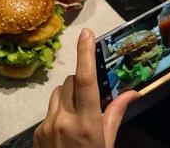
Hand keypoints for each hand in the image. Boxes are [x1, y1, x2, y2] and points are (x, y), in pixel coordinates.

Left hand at [33, 28, 139, 147]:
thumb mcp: (108, 144)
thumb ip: (116, 115)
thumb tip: (132, 93)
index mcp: (86, 124)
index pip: (85, 80)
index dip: (85, 54)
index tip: (86, 34)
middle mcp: (63, 121)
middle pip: (69, 82)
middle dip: (80, 81)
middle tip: (91, 96)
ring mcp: (46, 127)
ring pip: (57, 93)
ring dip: (68, 94)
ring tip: (78, 113)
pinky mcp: (37, 132)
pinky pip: (49, 109)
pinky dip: (60, 110)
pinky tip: (66, 128)